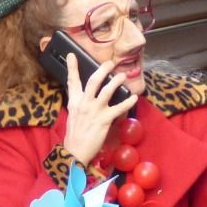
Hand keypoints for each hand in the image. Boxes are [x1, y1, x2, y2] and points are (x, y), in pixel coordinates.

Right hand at [61, 51, 138, 167]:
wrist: (76, 151)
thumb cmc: (75, 135)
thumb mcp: (73, 116)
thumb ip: (79, 104)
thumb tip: (86, 97)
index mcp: (75, 102)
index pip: (72, 81)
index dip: (72, 67)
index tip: (72, 55)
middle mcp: (84, 103)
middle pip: (93, 81)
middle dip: (102, 70)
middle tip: (110, 62)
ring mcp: (94, 111)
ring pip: (107, 91)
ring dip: (116, 82)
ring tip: (123, 75)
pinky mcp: (104, 120)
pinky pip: (118, 108)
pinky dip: (127, 102)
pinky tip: (134, 98)